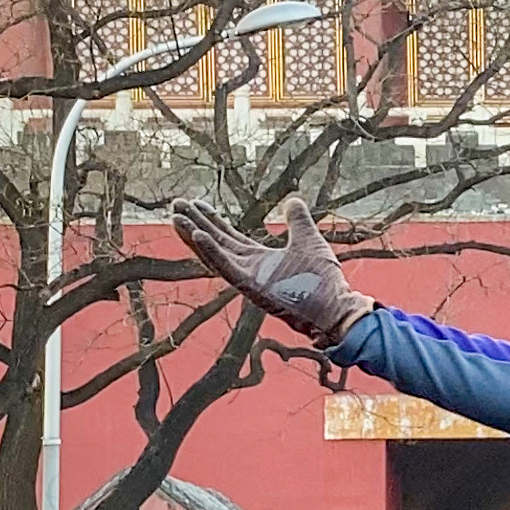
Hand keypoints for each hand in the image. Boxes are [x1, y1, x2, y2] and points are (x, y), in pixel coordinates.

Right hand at [170, 194, 372, 348]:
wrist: (334, 308)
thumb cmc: (323, 281)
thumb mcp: (309, 240)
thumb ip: (298, 221)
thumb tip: (293, 200)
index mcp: (260, 260)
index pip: (229, 238)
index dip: (212, 221)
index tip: (196, 203)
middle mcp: (249, 269)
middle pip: (216, 243)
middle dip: (195, 224)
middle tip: (175, 206)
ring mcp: (248, 279)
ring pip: (214, 254)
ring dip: (194, 236)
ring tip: (176, 218)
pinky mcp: (251, 288)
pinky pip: (227, 268)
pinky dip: (211, 252)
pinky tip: (196, 235)